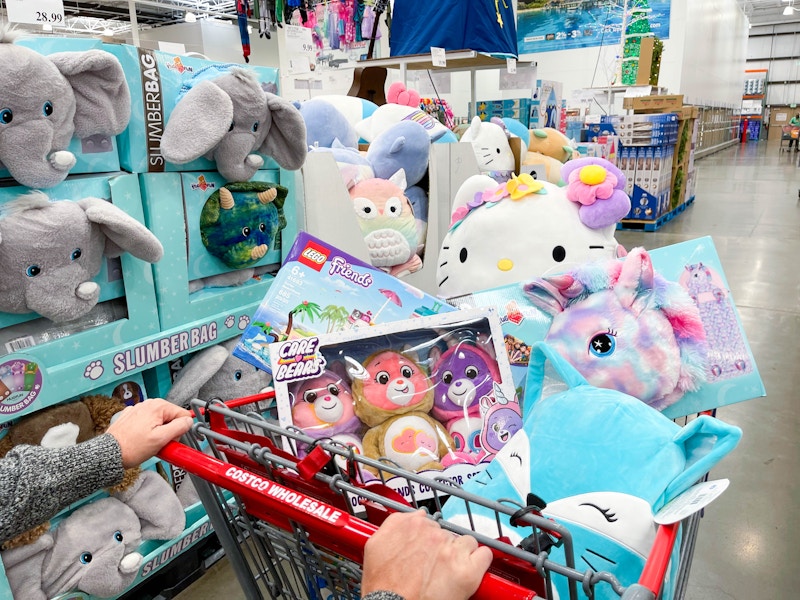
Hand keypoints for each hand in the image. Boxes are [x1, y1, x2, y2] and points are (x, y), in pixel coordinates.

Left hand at [106, 399, 192, 467]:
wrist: (109, 454)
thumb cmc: (133, 448)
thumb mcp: (161, 439)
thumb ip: (179, 427)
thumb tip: (189, 421)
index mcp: (157, 406)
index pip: (182, 414)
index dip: (180, 429)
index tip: (172, 440)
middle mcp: (148, 403)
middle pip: (170, 417)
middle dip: (169, 431)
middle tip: (161, 444)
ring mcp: (138, 409)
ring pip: (159, 421)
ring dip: (159, 432)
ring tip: (150, 444)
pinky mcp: (130, 417)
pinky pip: (147, 423)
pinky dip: (147, 431)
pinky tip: (141, 440)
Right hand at [361, 510, 491, 599]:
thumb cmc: (381, 586)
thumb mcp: (374, 547)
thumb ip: (394, 525)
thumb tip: (414, 516)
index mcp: (410, 524)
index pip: (428, 521)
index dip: (427, 538)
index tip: (425, 549)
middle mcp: (432, 533)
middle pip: (446, 533)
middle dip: (442, 547)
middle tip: (433, 567)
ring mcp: (451, 550)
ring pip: (466, 542)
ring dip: (461, 553)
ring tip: (450, 571)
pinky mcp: (467, 570)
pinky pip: (484, 555)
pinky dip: (480, 562)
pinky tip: (471, 569)